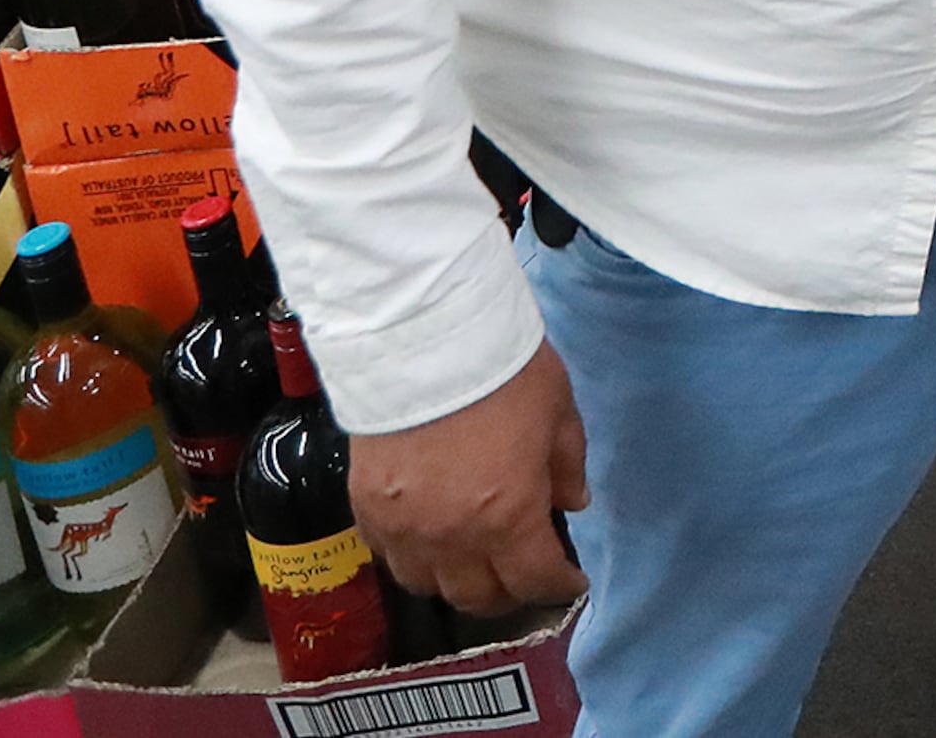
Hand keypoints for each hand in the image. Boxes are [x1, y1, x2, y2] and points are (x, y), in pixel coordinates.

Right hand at [348, 339, 591, 613]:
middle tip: (525, 574)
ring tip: (475, 560)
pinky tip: (430, 538)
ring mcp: (402, 528)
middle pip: (478, 598)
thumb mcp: (558, 412)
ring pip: (427, 586)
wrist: (422, 336)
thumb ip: (567, 466)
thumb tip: (571, 503)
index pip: (534, 580)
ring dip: (457, 582)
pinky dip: (414, 558)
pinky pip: (389, 556)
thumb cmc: (502, 370)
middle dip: (510, 593)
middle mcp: (451, 538)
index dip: (558, 586)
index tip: (570, 579)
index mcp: (507, 517)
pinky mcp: (364, 509)